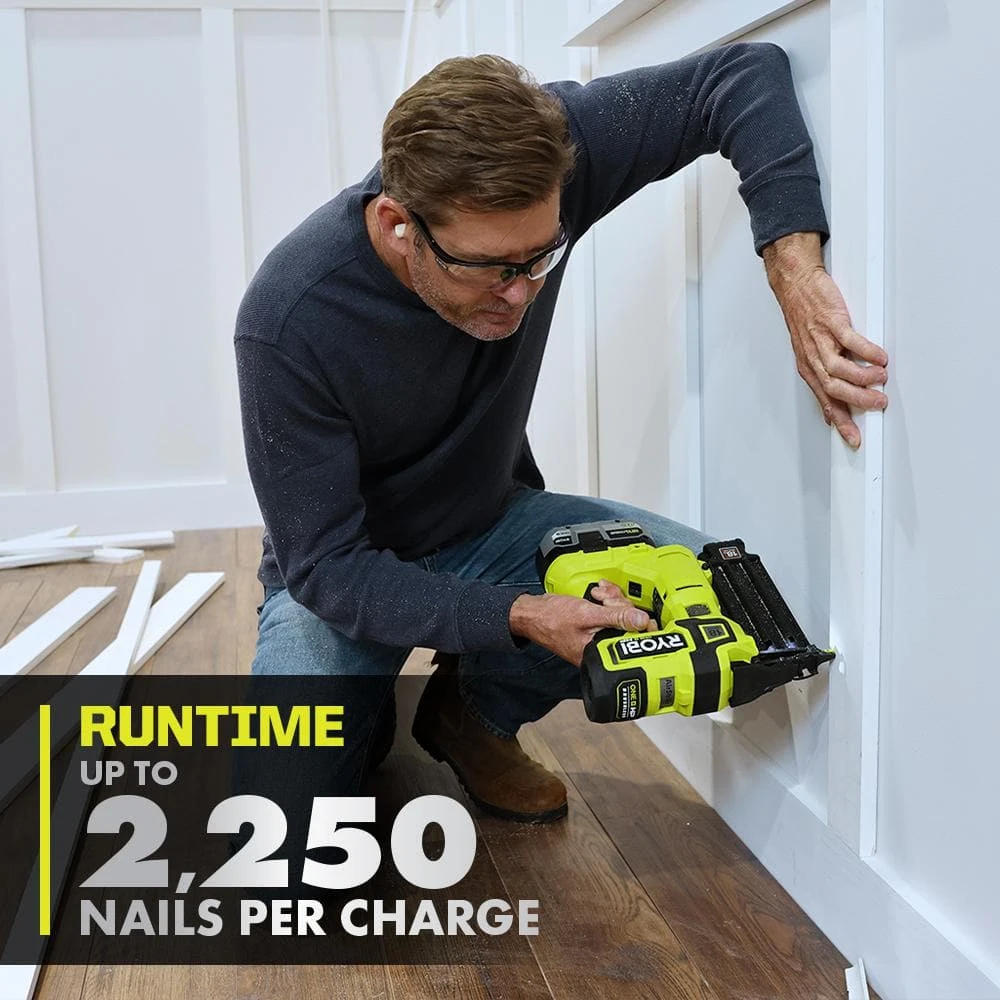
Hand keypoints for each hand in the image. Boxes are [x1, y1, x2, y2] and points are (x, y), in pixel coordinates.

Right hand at [509, 580, 654, 666]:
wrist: (532, 614)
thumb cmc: (551, 619)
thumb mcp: (586, 614)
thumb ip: (616, 617)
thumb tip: (641, 620)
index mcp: (600, 653)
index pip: (631, 641)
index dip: (638, 624)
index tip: (641, 613)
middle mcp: (601, 648)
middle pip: (627, 627)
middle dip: (620, 607)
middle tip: (606, 599)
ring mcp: (598, 637)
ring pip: (619, 618)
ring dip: (613, 601)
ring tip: (599, 595)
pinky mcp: (595, 627)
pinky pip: (609, 614)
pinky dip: (606, 602)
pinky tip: (599, 595)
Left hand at [763, 232, 888, 448]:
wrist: (796, 286)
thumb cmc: (805, 319)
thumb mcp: (809, 352)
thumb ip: (823, 377)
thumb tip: (831, 407)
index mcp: (809, 369)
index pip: (825, 401)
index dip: (840, 421)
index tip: (853, 437)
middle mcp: (813, 359)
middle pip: (834, 390)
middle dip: (857, 402)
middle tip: (878, 405)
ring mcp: (821, 341)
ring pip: (840, 370)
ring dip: (863, 378)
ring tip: (881, 380)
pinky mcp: (830, 322)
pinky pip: (849, 342)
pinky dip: (866, 352)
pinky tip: (878, 357)